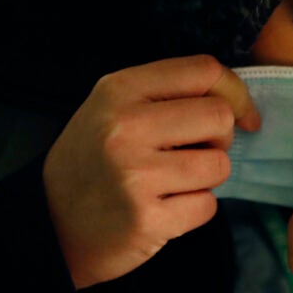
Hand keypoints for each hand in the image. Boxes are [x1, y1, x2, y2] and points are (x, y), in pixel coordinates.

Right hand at [43, 55, 259, 288]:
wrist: (49, 222)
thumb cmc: (96, 159)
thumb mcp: (114, 106)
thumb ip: (168, 93)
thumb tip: (239, 103)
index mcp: (121, 89)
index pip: (204, 70)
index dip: (236, 92)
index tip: (242, 114)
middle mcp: (125, 126)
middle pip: (220, 117)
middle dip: (220, 138)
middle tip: (195, 151)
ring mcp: (134, 174)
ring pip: (219, 165)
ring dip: (207, 177)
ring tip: (175, 180)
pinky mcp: (146, 219)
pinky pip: (207, 206)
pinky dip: (195, 209)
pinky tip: (166, 207)